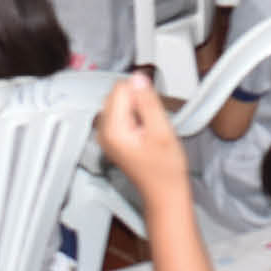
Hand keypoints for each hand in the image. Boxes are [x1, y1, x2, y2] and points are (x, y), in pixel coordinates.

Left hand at [96, 73, 191, 207]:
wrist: (165, 193)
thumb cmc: (165, 171)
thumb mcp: (162, 131)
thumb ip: (148, 102)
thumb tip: (138, 78)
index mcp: (113, 130)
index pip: (120, 88)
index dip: (141, 93)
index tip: (152, 106)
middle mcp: (104, 132)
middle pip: (117, 94)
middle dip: (137, 100)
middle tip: (152, 120)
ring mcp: (107, 137)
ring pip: (119, 103)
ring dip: (136, 108)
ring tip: (149, 128)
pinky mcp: (113, 139)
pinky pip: (121, 114)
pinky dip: (134, 116)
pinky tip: (145, 132)